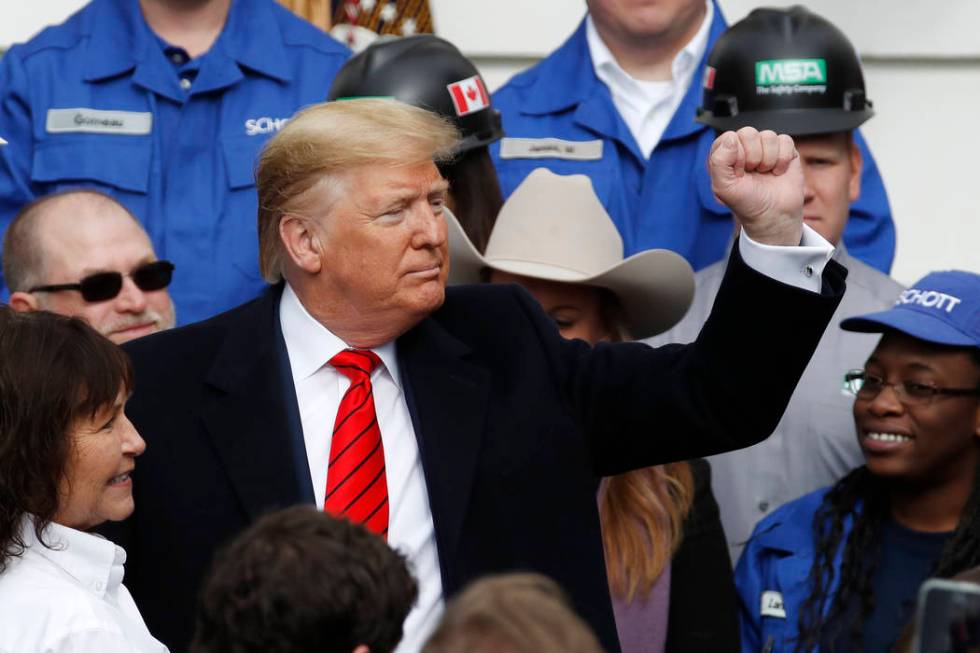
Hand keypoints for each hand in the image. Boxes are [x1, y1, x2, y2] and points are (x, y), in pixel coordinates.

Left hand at [708, 127, 803, 245]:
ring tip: (765, 173)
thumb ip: (719, 161)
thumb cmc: (746, 203)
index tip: (738, 173)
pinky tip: (778, 172)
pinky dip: (783, 159)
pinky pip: (785, 140)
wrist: (773, 216)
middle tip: (753, 173)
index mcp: (726, 154)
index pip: (729, 138)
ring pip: (768, 136)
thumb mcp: (723, 187)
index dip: (734, 156)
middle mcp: (745, 148)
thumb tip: (731, 138)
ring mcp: (766, 148)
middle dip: (752, 157)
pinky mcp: (785, 150)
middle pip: (748, 132)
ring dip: (768, 160)